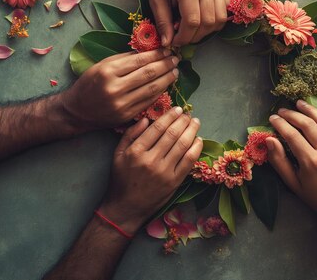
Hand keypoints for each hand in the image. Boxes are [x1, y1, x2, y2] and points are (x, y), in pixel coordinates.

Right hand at [62, 50, 178, 129]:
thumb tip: (149, 50)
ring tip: (175, 71)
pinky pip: (148, 101)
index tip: (167, 50)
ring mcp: (121, 103)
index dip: (157, 54)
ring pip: (151, 88)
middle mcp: (114, 88)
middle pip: (148, 73)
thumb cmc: (89, 84)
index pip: (139, 60)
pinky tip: (166, 85)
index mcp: (107, 71)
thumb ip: (124, 59)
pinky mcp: (127, 115)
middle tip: (175, 59)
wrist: (76, 111)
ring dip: (167, 79)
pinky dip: (160, 92)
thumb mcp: (101, 66)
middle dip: (165, 65)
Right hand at [99, 107, 202, 232]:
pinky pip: (188, 161)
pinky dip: (196, 148)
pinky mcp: (174, 182)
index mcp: (136, 151)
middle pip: (172, 134)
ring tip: (196, 122)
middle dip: (183, 121)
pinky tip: (199, 140)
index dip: (170, 116)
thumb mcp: (118, 154)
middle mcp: (150, 160)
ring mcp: (164, 172)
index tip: (177, 109)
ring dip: (192, 131)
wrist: (126, 208)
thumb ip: (130, 135)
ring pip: (182, 145)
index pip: (157, 128)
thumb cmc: (121, 179)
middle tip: (188, 114)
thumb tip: (146, 119)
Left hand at [148, 0, 228, 46]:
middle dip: (195, 36)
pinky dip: (217, 21)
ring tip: (194, 31)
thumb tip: (168, 43)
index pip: (192, 21)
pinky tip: (204, 21)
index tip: (175, 42)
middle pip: (208, 22)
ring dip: (208, 31)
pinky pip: (226, 10)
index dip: (184, 37)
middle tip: (183, 38)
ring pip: (220, 18)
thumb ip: (162, 21)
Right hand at [266, 100, 316, 223]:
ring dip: (311, 110)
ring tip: (300, 103)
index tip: (273, 118)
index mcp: (310, 162)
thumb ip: (279, 161)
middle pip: (307, 124)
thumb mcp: (293, 184)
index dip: (280, 124)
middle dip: (293, 114)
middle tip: (283, 110)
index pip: (292, 135)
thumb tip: (268, 140)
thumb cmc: (316, 198)